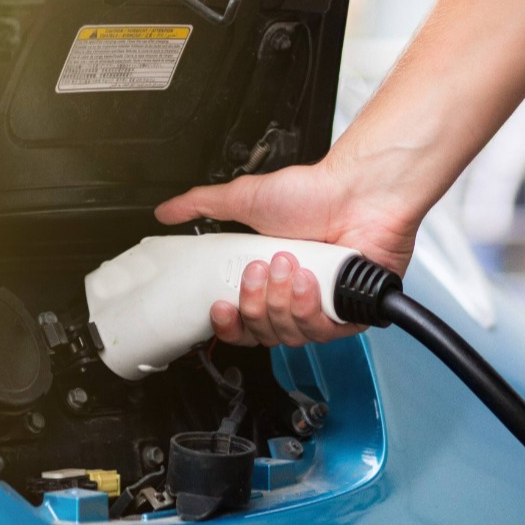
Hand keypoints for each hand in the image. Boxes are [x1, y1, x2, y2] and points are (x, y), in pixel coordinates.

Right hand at [153, 159, 417, 347]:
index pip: (244, 325)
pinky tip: (308, 281)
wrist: (358, 190)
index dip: (230, 325)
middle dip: (256, 304)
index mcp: (271, 281)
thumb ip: (202, 205)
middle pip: (264, 334)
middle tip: (259, 269)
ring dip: (281, 301)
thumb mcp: (246, 198)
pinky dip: (309, 307)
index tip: (221, 307)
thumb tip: (167, 211)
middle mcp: (298, 298)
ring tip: (287, 265)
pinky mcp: (352, 312)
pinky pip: (323, 331)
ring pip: (291, 334)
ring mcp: (325, 306)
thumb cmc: (314, 192)